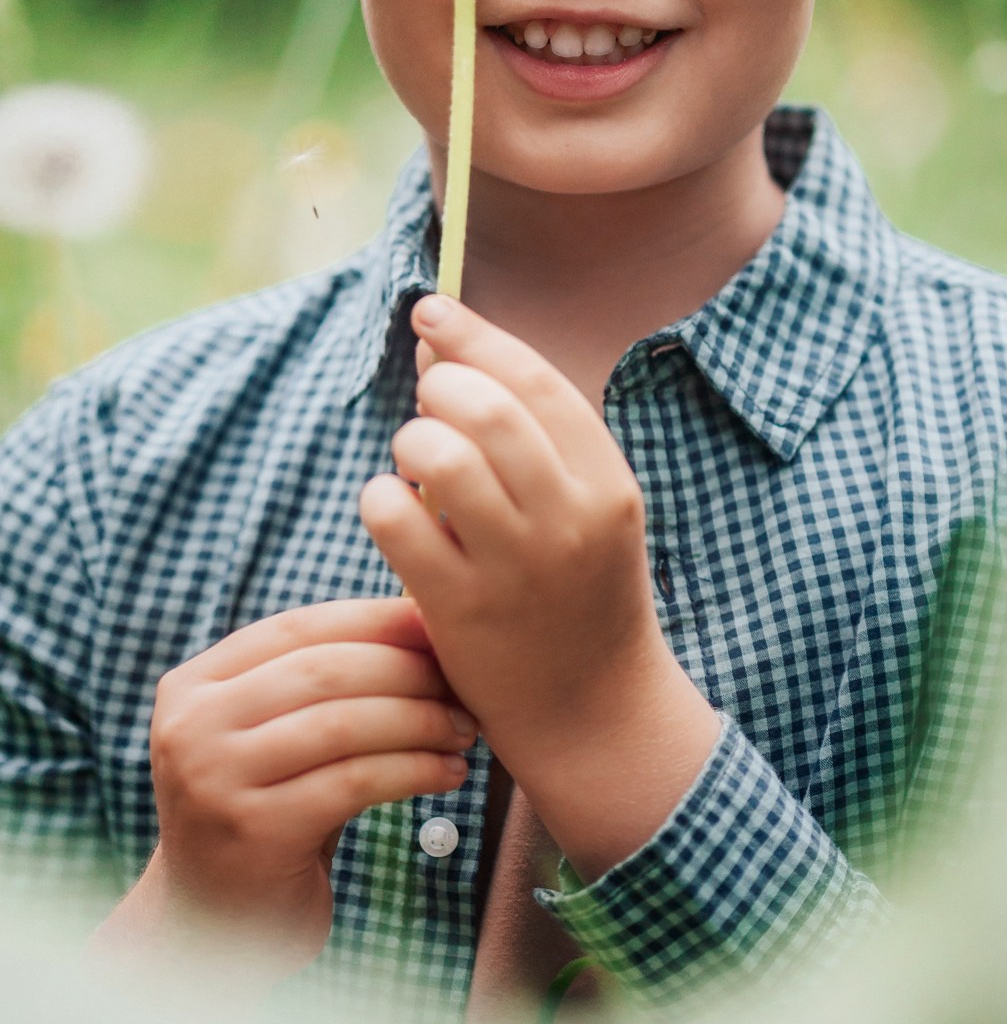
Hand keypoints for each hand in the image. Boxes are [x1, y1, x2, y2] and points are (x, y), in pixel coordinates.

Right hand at [138, 597, 478, 977]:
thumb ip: (323, 680)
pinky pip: (355, 782)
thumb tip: (421, 612)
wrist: (214, 930)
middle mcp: (192, 726)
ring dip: (420, 720)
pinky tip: (448, 774)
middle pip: (326, 670)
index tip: (438, 625)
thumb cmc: (269, 811)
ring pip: (344, 723)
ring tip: (464, 730)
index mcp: (195, 684)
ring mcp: (215, 781)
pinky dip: (415, 770)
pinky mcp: (254, 834)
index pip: (299, 626)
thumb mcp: (275, 735)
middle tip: (463, 685)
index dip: (376, 619)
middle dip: (408, 670)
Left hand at [358, 296, 681, 776]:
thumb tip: (442, 349)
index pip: (537, 382)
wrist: (595, 712)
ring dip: (411, 443)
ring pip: (442, 459)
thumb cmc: (579, 592)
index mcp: (608, 483)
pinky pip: (399, 524)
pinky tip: (391, 509)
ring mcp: (516, 567)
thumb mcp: (583, 507)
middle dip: (441, 387)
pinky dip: (381, 500)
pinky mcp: (461, 611)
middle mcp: (569, 519)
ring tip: (413, 463)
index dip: (477, 336)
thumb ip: (527, 434)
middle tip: (428, 405)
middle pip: (489, 409)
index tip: (431, 311)